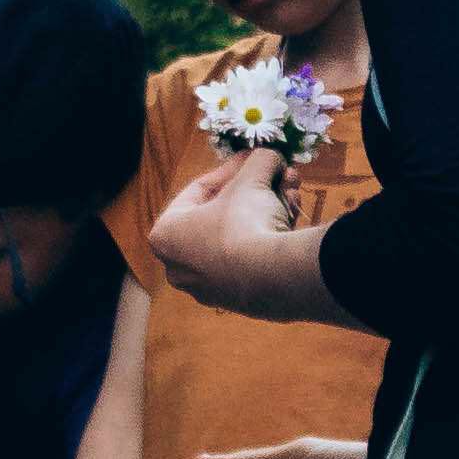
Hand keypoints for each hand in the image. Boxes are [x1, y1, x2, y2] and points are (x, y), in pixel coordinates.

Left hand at [147, 150, 294, 308]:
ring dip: (268, 210)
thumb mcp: (251, 179)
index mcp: (166, 235)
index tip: (251, 158)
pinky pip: (252, 261)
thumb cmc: (245, 223)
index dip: (230, 168)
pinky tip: (292, 221)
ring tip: (292, 193)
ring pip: (241, 237)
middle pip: (223, 214)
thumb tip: (269, 156)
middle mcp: (181, 266)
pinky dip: (270, 239)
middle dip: (255, 191)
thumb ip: (258, 161)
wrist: (274, 277)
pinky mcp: (240, 301)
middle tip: (276, 175)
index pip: (198, 190)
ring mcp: (210, 288)